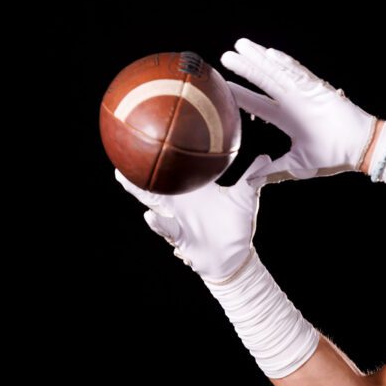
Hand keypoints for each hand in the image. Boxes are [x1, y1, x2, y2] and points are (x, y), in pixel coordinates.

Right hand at [114, 154, 273, 283]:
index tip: (152, 130)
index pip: (175, 166)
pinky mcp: (178, 236)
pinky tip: (149, 216)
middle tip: (123, 147)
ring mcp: (174, 217)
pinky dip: (157, 223)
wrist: (234, 254)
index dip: (164, 150)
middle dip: (139, 165)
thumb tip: (264, 157)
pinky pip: (165, 228)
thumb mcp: (244, 197)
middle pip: (154, 179)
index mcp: (191, 188)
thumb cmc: (234, 223)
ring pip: (152, 201)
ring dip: (138, 190)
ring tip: (122, 177)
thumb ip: (251, 177)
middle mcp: (178, 200)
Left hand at [219, 38, 378, 181]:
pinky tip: (271, 54)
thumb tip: (251, 183)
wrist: (360, 149)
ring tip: (241, 45)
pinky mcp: (319, 90)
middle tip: (226, 56)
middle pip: (264, 81)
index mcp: (288, 119)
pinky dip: (286, 64)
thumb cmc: (333, 156)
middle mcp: (294, 103)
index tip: (223, 86)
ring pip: (277, 72)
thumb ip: (273, 171)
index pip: (259, 104)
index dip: (241, 95)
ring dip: (260, 59)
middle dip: (246, 69)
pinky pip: (300, 74)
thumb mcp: (296, 165)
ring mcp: (305, 94)